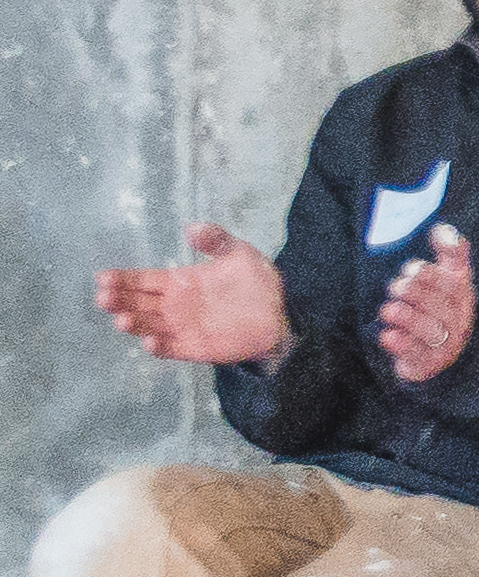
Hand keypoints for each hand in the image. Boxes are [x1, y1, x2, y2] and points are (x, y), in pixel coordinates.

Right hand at [94, 224, 289, 369]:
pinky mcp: (194, 347)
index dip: (123, 279)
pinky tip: (150, 342)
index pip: (143, 280)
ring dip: (134, 323)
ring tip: (122, 319)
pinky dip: (159, 347)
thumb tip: (191, 228)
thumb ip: (216, 241)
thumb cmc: (255, 283)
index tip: (103, 278)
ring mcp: (181, 328)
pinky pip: (171, 349)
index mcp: (179, 282)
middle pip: (138, 303)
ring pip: (149, 326)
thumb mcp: (239, 254)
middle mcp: (173, 306)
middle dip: (119, 300)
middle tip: (104, 298)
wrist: (278, 314)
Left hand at [374, 227, 476, 383]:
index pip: (453, 284)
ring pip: (430, 330)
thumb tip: (442, 228)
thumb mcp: (448, 277)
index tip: (411, 267)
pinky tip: (387, 336)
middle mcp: (458, 319)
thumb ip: (449, 252)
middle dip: (416, 294)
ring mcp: (446, 343)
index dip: (432, 276)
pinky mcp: (428, 363)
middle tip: (395, 287)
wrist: (440, 353)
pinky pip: (417, 355)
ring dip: (407, 318)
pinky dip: (401, 345)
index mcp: (462, 295)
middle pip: (440, 306)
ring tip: (388, 310)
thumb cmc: (439, 306)